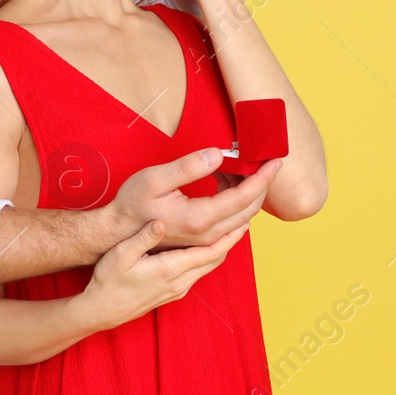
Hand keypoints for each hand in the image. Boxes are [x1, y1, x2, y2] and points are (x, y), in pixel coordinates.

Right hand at [74, 220, 246, 331]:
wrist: (100, 311)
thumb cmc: (108, 282)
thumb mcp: (120, 256)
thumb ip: (142, 239)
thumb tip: (161, 223)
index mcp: (170, 271)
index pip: (210, 252)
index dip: (230, 235)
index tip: (244, 217)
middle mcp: (180, 282)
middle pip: (216, 258)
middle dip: (232, 237)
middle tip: (246, 214)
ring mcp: (178, 289)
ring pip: (209, 265)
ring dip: (222, 245)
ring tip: (232, 223)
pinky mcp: (174, 291)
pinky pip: (200, 270)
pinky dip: (209, 253)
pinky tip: (208, 241)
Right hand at [106, 148, 279, 248]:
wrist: (119, 231)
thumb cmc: (133, 203)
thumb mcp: (155, 178)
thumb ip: (188, 167)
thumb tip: (218, 155)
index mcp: (199, 218)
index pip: (243, 198)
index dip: (263, 178)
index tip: (276, 161)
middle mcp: (207, 233)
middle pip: (250, 209)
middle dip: (263, 183)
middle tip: (266, 159)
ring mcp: (206, 239)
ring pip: (243, 216)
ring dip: (249, 191)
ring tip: (238, 164)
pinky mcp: (203, 239)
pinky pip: (232, 220)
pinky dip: (237, 199)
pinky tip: (224, 179)